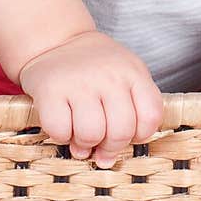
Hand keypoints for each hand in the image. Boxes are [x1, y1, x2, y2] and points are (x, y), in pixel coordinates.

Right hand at [18, 30, 163, 168]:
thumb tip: (107, 158)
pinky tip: (62, 123)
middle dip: (110, 147)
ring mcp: (79, 82)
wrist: (57, 41)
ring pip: (91, 134)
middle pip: (121, 131)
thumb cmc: (95, 68)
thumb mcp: (125, 76)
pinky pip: (60, 131)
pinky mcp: (50, 90)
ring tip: (80, 132)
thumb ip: (129, 112)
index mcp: (133, 72)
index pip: (150, 116)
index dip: (140, 135)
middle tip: (100, 143)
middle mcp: (109, 76)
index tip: (129, 133)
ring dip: (84, 143)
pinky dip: (60, 137)